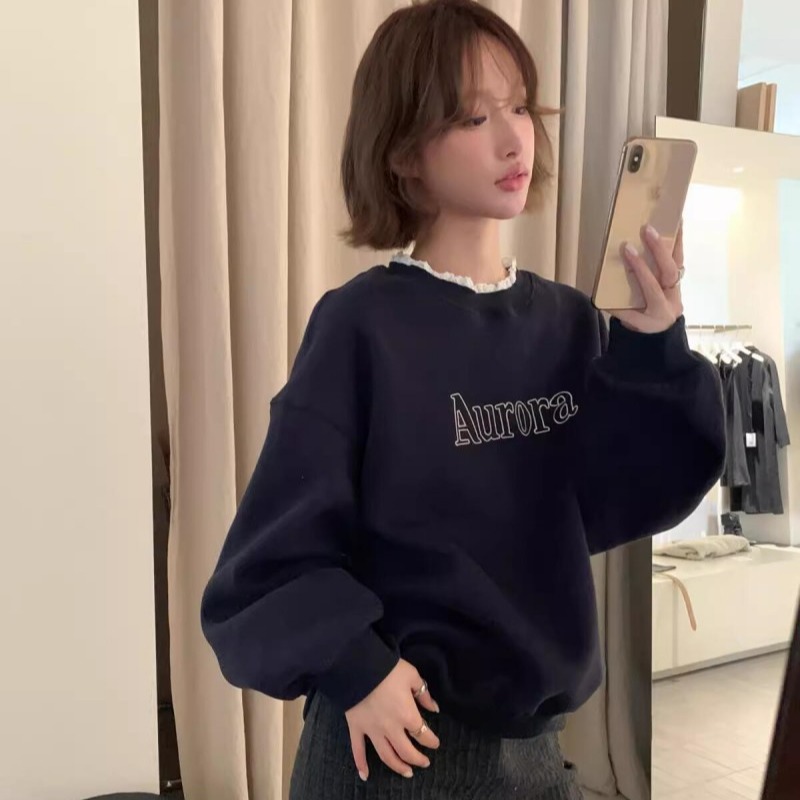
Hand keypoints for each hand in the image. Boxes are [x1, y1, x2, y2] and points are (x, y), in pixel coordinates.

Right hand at [345, 658, 439, 780]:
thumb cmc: (388, 668)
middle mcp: (391, 728)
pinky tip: (365, 775)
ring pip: (386, 756)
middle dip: (417, 759)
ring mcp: (372, 730)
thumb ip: (423, 693)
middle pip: (406, 751)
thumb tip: (434, 708)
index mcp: (407, 714)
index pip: (423, 734)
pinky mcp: (356, 728)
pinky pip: (358, 750)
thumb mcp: (411, 675)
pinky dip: (361, 764)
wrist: (358, 665)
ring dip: (398, 766)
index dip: (431, 741)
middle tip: (424, 763)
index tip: (435, 743)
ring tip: (407, 772)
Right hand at [614, 222, 684, 332]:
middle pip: (669, 271)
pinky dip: (679, 244)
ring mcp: (678, 289)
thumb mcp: (628, 323)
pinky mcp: (679, 282)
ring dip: (675, 241)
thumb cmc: (641, 328)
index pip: (650, 286)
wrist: (662, 337)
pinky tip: (678, 227)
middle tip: (647, 230)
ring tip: (673, 220)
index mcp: (659, 310)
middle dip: (658, 250)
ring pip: (679, 263)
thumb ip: (618, 309)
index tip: (628, 250)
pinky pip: (680, 261)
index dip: (640, 268)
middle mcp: (672, 298)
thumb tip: (602, 290)